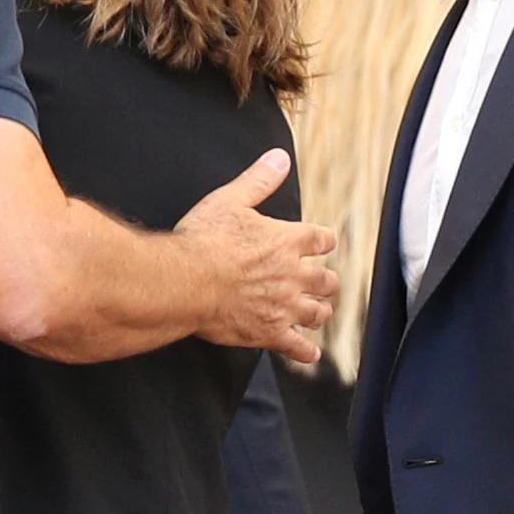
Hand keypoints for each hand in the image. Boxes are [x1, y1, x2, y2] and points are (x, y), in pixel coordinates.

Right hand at [179, 148, 336, 363]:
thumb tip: (279, 158)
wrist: (186, 282)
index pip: (320, 239)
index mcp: (287, 241)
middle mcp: (293, 275)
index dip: (322, 241)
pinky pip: (296, 346)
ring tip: (319, 312)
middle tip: (325, 282)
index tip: (323, 243)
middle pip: (325, 280)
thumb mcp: (230, 200)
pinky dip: (305, 352)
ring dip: (320, 311)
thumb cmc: (204, 241)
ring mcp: (284, 306)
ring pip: (317, 313)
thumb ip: (259, 180)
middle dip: (327, 280)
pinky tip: (310, 354)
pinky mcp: (269, 332)